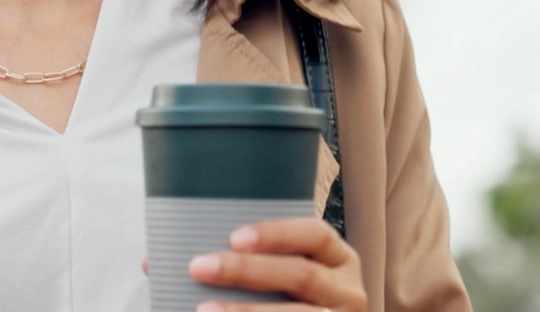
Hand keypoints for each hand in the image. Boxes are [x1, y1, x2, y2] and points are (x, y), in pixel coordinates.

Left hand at [186, 218, 365, 311]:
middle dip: (247, 270)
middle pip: (301, 275)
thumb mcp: (286, 273)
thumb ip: (254, 258)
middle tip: (199, 267)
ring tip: (205, 309)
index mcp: (338, 259)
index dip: (276, 235)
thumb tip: (192, 254)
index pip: (316, 235)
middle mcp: (347, 292)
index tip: (234, 238)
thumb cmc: (288, 296)